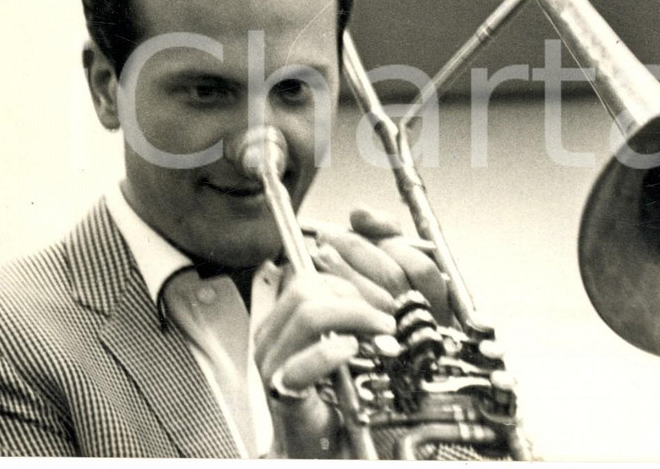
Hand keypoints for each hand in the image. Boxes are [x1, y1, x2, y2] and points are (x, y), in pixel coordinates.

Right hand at [253, 207, 450, 456]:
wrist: (337, 445)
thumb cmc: (348, 386)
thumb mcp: (366, 316)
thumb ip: (371, 265)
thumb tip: (364, 214)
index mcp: (289, 313)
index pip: (309, 266)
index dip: (348, 262)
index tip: (382, 282)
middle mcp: (275, 333)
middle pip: (307, 285)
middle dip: (356, 295)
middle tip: (385, 317)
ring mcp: (275, 363)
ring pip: (308, 312)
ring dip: (355, 318)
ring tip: (380, 334)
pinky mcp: (285, 393)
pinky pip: (303, 362)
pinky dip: (334, 353)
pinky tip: (353, 353)